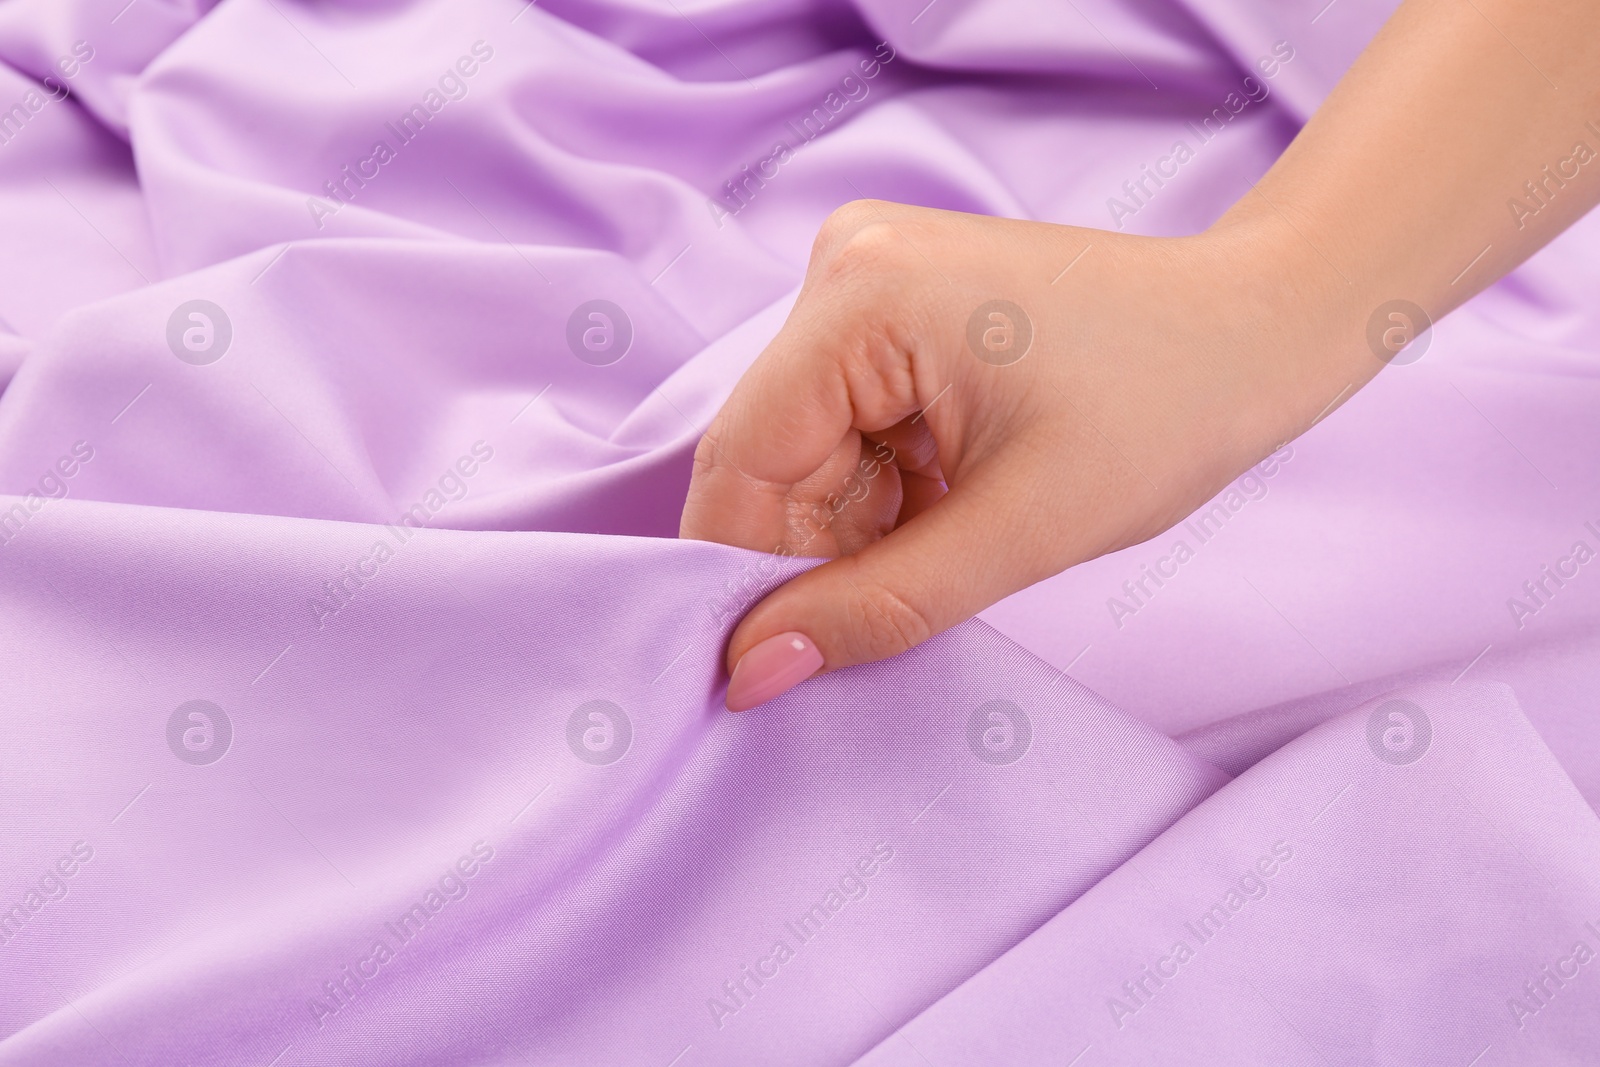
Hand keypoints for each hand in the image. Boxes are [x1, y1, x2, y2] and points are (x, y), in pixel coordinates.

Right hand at [680, 200, 1365, 710]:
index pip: (744, 462)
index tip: (759, 668)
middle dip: (812, 552)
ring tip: (950, 543)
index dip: (741, 574)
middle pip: (771, 455)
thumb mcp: (1020, 530)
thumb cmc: (1168, 412)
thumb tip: (750, 673)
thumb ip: (875, 607)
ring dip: (853, 524)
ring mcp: (867, 275)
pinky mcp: (893, 300)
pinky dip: (881, 488)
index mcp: (863, 295)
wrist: (1261, 329)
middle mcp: (844, 264)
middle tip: (878, 621)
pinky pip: (846, 420)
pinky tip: (949, 505)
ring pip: (807, 448)